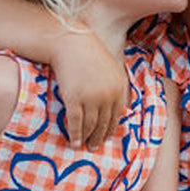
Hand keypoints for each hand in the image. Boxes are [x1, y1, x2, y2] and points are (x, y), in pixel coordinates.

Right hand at [51, 32, 126, 148]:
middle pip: (104, 123)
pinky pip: (76, 122)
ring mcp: (91, 98)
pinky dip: (75, 134)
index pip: (117, 115)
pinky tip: (74, 142)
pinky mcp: (74, 98)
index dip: (111, 128)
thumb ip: (114, 86)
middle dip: (99, 137)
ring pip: (90, 125)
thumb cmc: (88, 54)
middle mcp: (107, 95)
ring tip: (84, 146)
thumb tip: (120, 106)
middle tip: (94, 147)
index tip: (106, 137)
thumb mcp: (109, 68)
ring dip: (87, 138)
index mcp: (118, 87)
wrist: (69, 43)